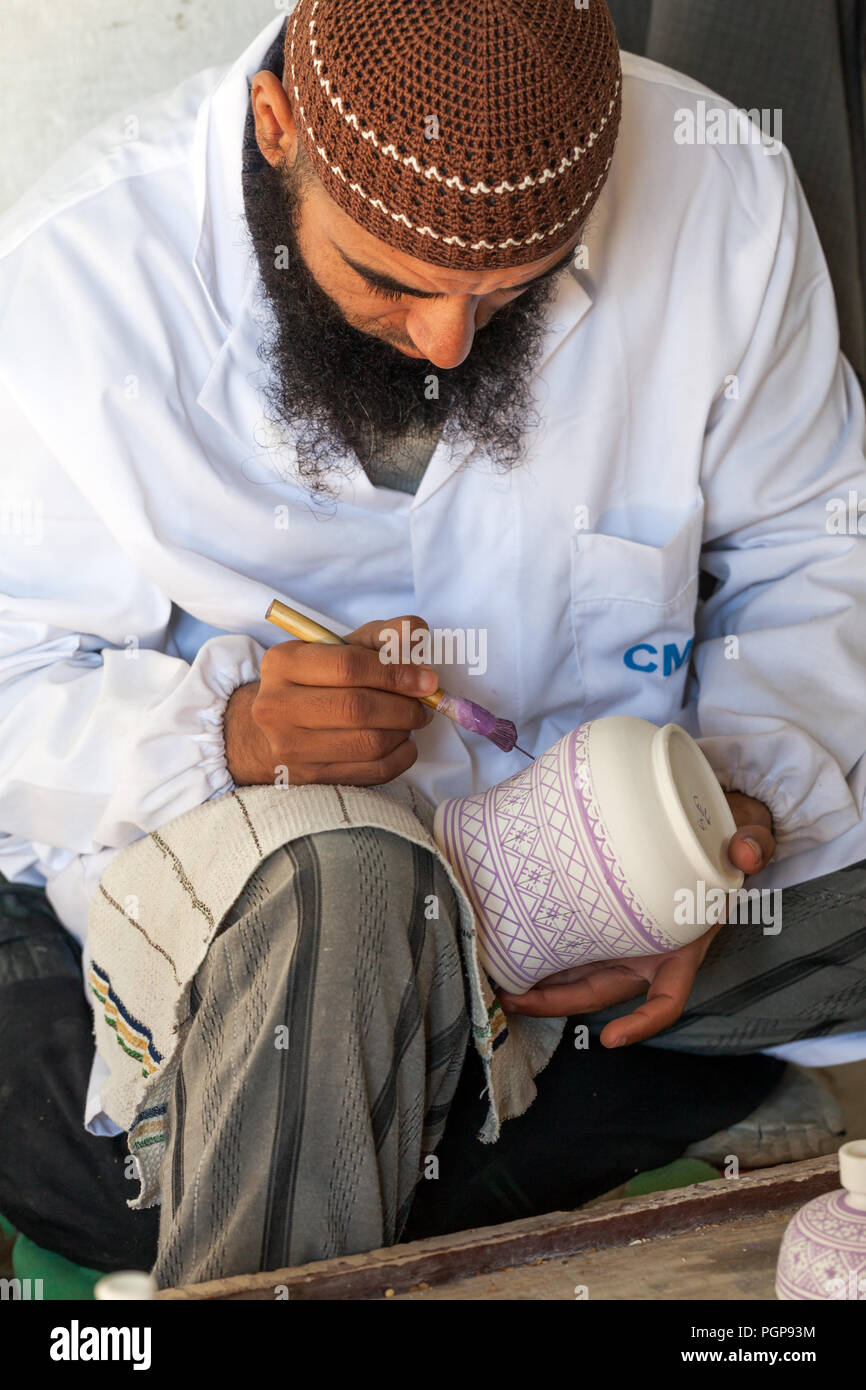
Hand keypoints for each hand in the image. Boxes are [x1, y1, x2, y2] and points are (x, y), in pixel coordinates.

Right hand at [224, 615, 436, 785]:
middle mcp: (277, 706)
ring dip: (403, 732)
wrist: (268, 731)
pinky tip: (402, 743)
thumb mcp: (338, 649)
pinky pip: (372, 772)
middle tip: (423, 704)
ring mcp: (290, 747)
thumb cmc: (312, 683)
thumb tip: (416, 631)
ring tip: (409, 721)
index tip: (426, 679)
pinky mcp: (310, 778)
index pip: (348, 666)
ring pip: (368, 744)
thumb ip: (379, 636)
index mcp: (283, 663)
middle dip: (403, 707)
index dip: (395, 673)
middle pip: (358, 709)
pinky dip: (401, 757)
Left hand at [496, 790, 774, 1044]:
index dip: (642, 1023)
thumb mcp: (746, 843)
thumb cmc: (724, 845)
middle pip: (600, 992)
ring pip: (578, 972)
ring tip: (498, 979)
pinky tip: (515, 946)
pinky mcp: (603, 917)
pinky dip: (547, 947)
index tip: (611, 1040)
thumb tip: (747, 851)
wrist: (708, 829)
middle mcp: (649, 952)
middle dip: (557, 1001)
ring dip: (542, 981)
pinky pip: (574, 940)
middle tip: (512, 999)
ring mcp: (623, 938)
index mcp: (683, 947)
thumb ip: (752, 845)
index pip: (667, 999)